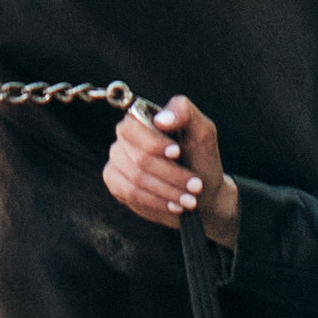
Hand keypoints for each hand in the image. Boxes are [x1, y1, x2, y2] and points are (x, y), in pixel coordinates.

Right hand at [103, 92, 237, 249]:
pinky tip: (173, 204)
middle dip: (171, 175)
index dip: (154, 143)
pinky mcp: (115, 181)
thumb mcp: (202, 131)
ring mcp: (117, 159)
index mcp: (143, 116)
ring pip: (135, 179)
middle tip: (195, 186)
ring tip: (189, 199)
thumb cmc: (201, 157)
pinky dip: (155, 201)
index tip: (177, 153)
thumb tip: (161, 119)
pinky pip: (129, 193)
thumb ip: (185, 113)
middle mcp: (125, 136)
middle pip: (139, 159)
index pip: (133, 128)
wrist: (201, 191)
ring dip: (167, 191)